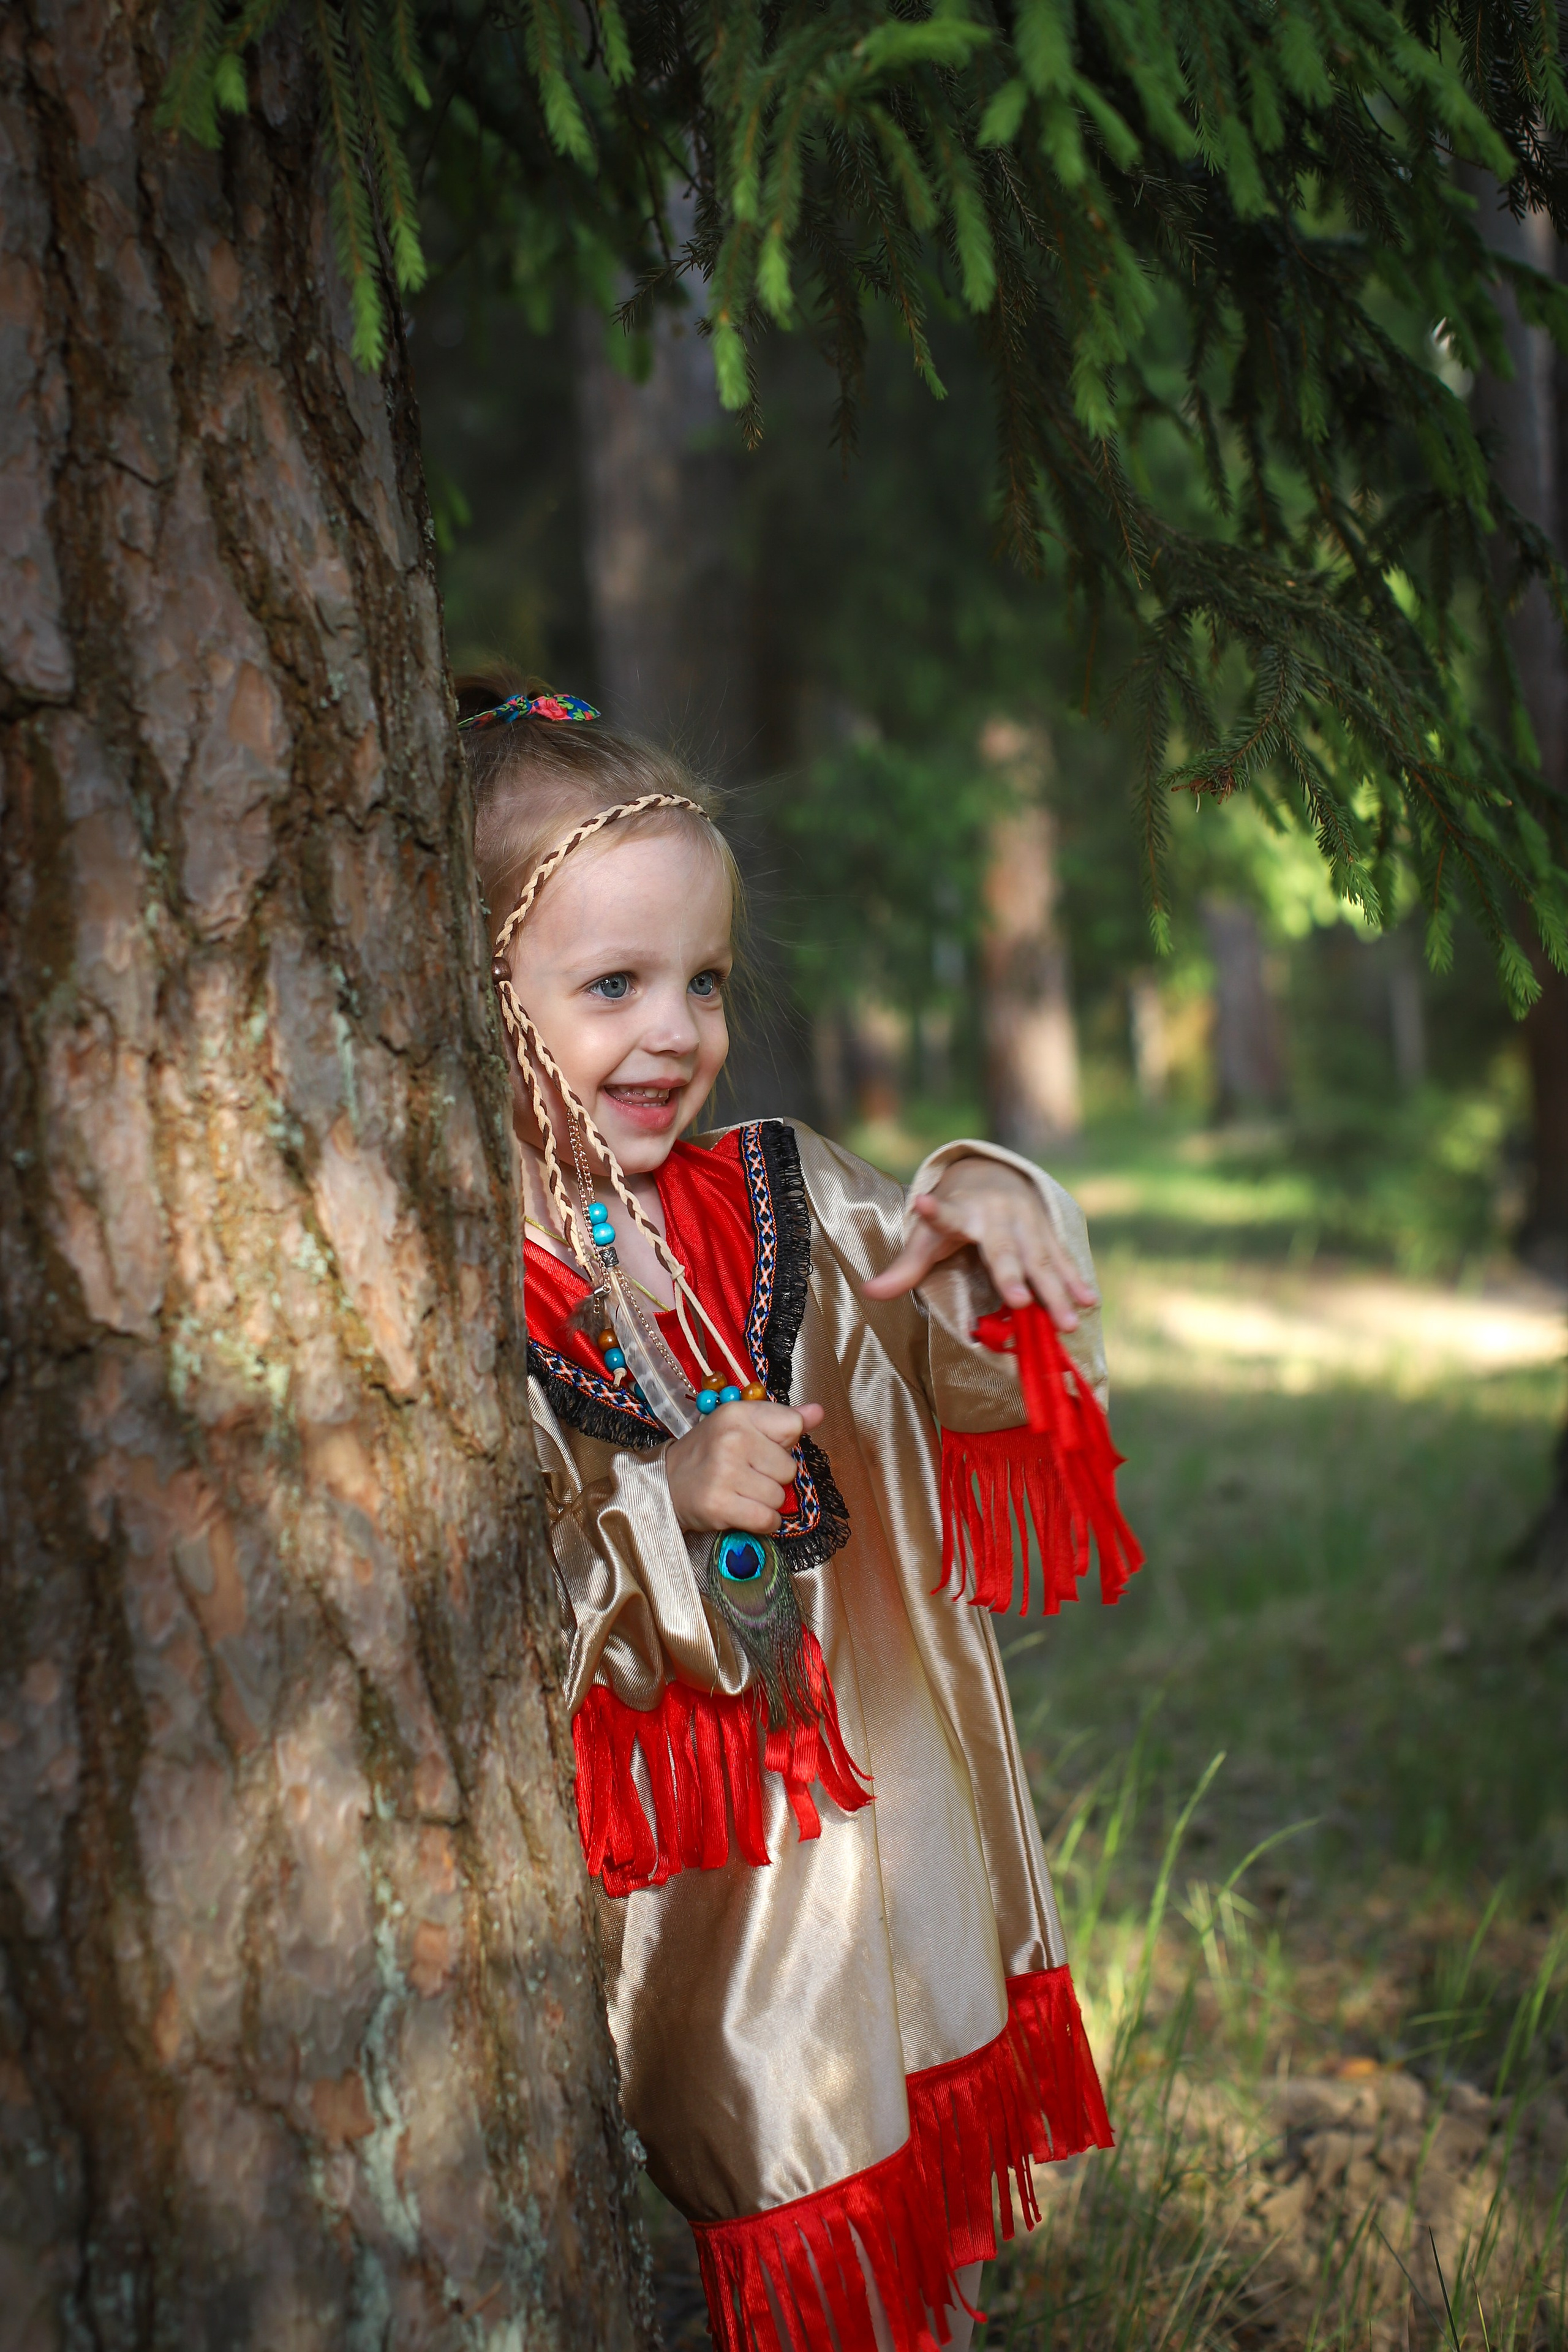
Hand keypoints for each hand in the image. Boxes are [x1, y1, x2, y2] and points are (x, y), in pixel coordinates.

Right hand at [664, 1399, 825, 1534]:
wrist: (666, 1483)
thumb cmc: (710, 1453)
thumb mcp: (741, 1425)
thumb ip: (783, 1419)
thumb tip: (818, 1413)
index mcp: (739, 1413)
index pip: (793, 1426)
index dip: (783, 1444)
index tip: (762, 1448)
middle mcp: (732, 1439)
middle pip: (789, 1468)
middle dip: (774, 1477)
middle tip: (747, 1475)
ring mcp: (724, 1473)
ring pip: (779, 1497)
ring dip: (766, 1501)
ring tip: (741, 1492)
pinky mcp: (720, 1505)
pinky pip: (767, 1519)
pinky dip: (763, 1522)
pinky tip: (745, 1511)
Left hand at [862, 1156, 1098, 1330]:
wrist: (993, 1176)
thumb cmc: (953, 1215)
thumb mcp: (927, 1237)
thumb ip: (904, 1268)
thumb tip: (868, 1292)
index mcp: (962, 1213)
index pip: (944, 1215)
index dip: (934, 1211)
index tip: (921, 1202)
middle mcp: (997, 1216)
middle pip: (1005, 1250)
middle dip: (1013, 1276)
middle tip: (1020, 1303)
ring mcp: (1027, 1224)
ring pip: (1042, 1260)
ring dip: (1057, 1292)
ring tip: (1068, 1323)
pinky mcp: (1048, 1233)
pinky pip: (1063, 1259)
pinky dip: (1076, 1281)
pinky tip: (1089, 1302)